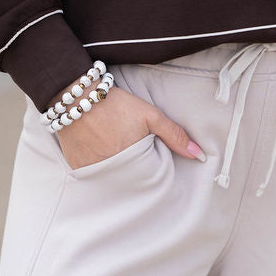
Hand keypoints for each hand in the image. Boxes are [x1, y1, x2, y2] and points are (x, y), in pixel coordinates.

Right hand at [55, 83, 205, 168]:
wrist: (77, 96)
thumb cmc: (116, 104)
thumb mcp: (150, 116)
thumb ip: (174, 135)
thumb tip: (198, 155)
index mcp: (131, 162)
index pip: (148, 178)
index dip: (151, 168)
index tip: (149, 157)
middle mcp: (111, 171)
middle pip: (129, 180)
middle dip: (134, 170)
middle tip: (128, 148)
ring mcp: (92, 171)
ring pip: (111, 178)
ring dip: (116, 169)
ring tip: (114, 147)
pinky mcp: (78, 168)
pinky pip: (93, 174)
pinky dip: (99, 166)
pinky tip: (100, 150)